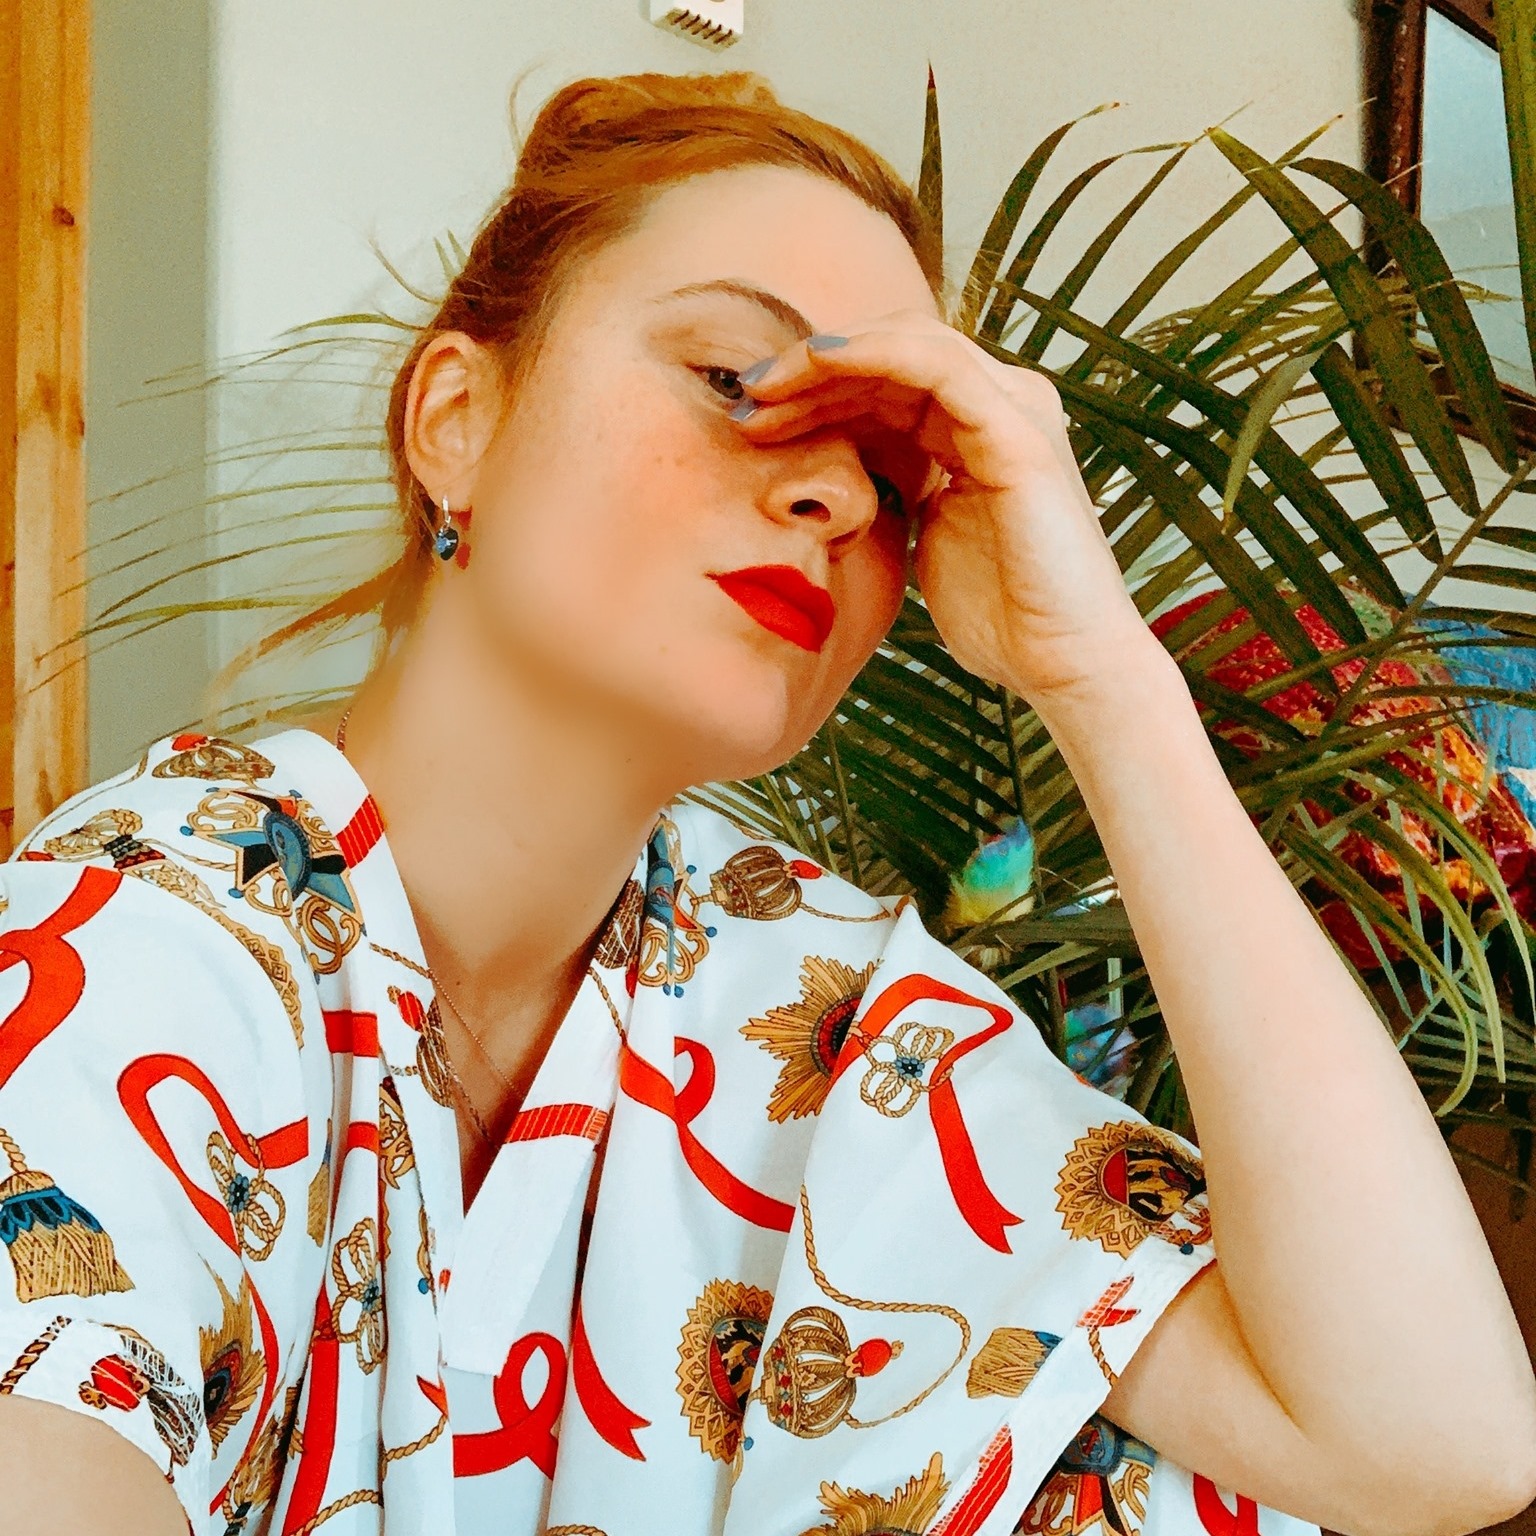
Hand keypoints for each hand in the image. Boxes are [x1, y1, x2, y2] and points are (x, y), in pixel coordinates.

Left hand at [731, 310, 1160, 704]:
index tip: (752, 415)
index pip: (889, 381)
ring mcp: (1017, 410)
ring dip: (829, 359)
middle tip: (746, 395)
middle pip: (892, 354)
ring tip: (765, 388)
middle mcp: (1002, 406)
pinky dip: (873, 355)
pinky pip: (937, 366)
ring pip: (909, 345)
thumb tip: (833, 480)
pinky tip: (819, 366)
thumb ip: (895, 493)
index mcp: (978, 430)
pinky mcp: (1019, 431)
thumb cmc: (999, 618)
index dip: (817, 389)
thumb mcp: (921, 539)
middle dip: (812, 370)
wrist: (1062, 665)